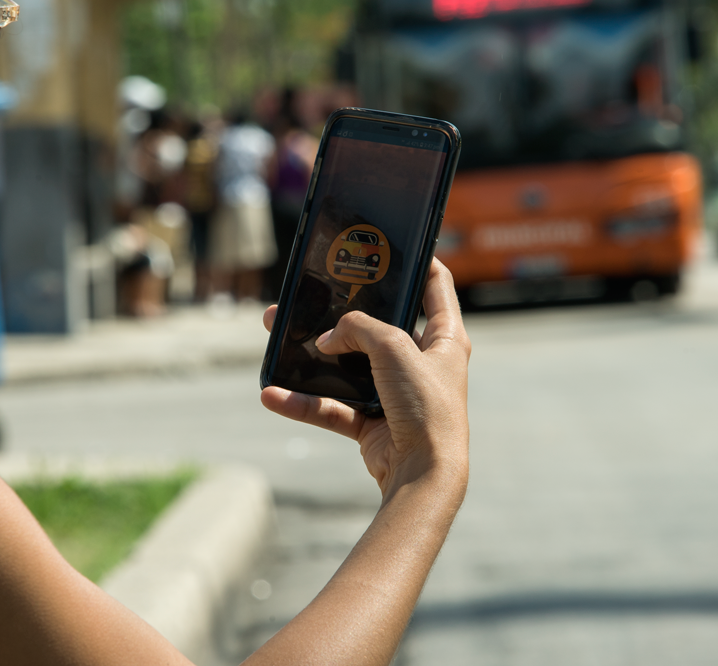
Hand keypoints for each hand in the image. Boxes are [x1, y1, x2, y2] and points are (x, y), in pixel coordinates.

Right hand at [261, 259, 470, 497]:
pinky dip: (304, 402)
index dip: (418, 261)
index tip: (392, 244)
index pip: (435, 287)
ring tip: (277, 334)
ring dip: (312, 356)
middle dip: (340, 311)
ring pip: (346, 365)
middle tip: (312, 293)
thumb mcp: (394, 347)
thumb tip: (328, 338)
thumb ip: (358, 329)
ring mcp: (394, 393)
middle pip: (377, 326)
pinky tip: (274, 395)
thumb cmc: (425, 406)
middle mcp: (421, 363)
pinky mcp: (372, 422)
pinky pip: (332, 407)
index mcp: (444, 339)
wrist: (423, 473)